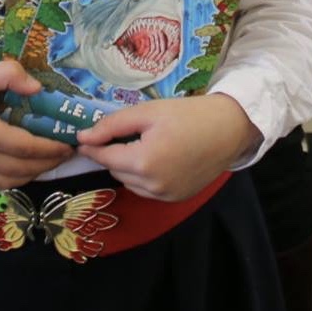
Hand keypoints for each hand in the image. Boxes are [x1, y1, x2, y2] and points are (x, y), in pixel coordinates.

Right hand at [0, 60, 74, 187]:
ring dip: (33, 174)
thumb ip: (10, 75)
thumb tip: (39, 89)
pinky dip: (13, 179)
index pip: (27, 148)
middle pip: (22, 169)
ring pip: (9, 182)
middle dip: (48, 163)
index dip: (52, 148)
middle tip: (66, 151)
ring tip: (50, 159)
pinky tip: (23, 166)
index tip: (70, 142)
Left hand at [75, 95, 258, 200]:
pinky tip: (161, 157)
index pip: (105, 157)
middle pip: (116, 170)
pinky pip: (148, 189)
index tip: (83, 138)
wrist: (228, 128)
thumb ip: (112, 125)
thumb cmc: (188, 114)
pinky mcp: (176, 199)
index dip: (93, 147)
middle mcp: (152, 186)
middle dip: (116, 153)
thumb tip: (83, 138)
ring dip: (130, 166)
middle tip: (130, 132)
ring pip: (131, 182)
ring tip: (148, 143)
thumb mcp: (148, 111)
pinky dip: (146, 176)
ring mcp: (165, 196)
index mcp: (143, 162)